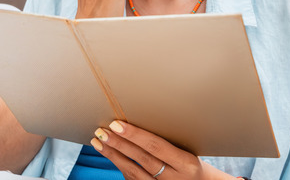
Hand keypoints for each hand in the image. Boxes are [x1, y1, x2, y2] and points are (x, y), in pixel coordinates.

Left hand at [91, 121, 234, 179]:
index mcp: (186, 163)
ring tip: (98, 141)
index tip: (117, 124)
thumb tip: (138, 117)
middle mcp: (173, 178)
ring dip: (113, 155)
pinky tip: (109, 153)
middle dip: (119, 144)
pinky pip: (131, 179)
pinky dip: (119, 165)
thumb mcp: (187, 149)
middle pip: (142, 159)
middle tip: (102, 130)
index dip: (135, 135)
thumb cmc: (191, 161)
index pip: (156, 146)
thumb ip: (167, 139)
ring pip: (132, 172)